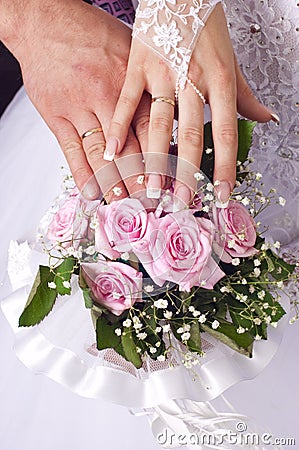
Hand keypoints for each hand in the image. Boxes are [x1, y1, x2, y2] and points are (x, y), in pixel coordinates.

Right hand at [2, 0, 149, 200]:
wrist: (44, 20)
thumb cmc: (89, 33)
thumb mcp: (130, 49)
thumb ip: (147, 82)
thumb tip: (169, 109)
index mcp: (130, 83)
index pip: (151, 131)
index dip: (161, 160)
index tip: (168, 181)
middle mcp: (107, 98)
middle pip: (129, 149)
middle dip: (140, 179)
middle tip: (149, 202)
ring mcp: (80, 108)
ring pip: (101, 155)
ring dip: (113, 182)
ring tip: (124, 203)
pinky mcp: (57, 115)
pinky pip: (70, 151)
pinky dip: (81, 174)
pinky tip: (91, 191)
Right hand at [106, 3, 275, 207]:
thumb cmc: (206, 26)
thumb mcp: (232, 62)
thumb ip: (246, 96)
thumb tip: (267, 119)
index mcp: (219, 79)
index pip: (226, 131)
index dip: (225, 165)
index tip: (222, 193)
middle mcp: (192, 78)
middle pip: (192, 133)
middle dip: (187, 172)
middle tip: (182, 201)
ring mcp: (163, 72)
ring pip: (160, 123)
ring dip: (155, 159)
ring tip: (151, 188)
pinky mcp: (137, 64)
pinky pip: (127, 100)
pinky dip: (119, 127)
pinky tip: (112, 152)